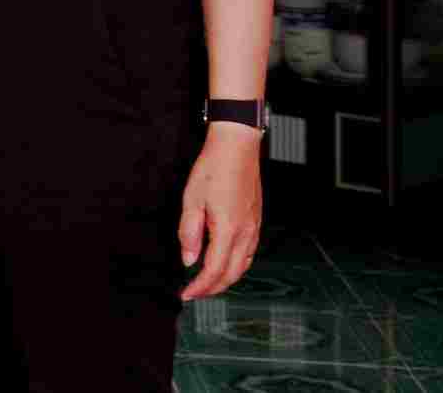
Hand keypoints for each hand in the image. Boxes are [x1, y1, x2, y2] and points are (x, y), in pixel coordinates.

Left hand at [178, 125, 263, 297]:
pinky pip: (249, 254)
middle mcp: (246, 233)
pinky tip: (225, 264)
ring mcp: (254, 229)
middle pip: (231, 274)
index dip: (199, 287)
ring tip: (207, 283)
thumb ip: (190, 232)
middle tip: (194, 293)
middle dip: (212, 289)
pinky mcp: (256, 223)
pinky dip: (236, 267)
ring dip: (225, 280)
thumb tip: (189, 259)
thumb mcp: (192, 199)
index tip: (186, 294)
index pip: (214, 270)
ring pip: (242, 267)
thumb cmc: (214, 169)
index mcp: (228, 229)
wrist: (237, 149)